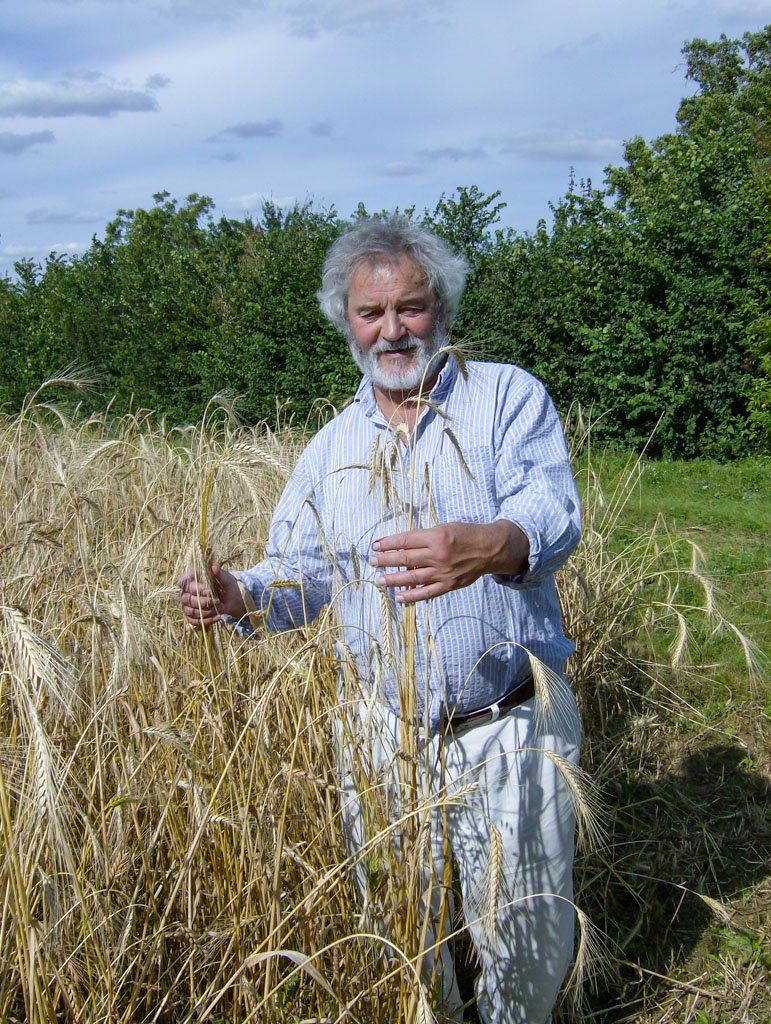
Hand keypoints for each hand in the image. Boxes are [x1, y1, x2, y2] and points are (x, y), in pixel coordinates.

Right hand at [176, 563, 245, 628]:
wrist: (232, 600)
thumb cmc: (227, 585)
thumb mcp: (226, 578)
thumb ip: (219, 573)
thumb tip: (214, 567)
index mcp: (191, 579)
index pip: (182, 581)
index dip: (193, 586)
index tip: (207, 588)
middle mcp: (186, 592)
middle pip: (186, 599)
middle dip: (202, 601)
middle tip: (216, 600)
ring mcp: (187, 605)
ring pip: (190, 611)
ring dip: (207, 611)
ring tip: (219, 607)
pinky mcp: (191, 616)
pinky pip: (194, 621)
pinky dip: (208, 620)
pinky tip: (218, 616)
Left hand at [369, 520, 528, 603]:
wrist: (490, 549)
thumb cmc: (466, 535)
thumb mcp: (445, 527)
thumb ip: (424, 537)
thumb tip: (401, 545)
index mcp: (436, 537)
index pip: (405, 541)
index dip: (388, 543)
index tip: (375, 545)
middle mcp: (438, 555)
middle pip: (405, 559)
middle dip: (385, 560)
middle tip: (372, 561)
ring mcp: (443, 572)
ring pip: (412, 577)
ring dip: (393, 579)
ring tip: (379, 580)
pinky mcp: (448, 585)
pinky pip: (427, 592)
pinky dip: (412, 596)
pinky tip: (398, 596)